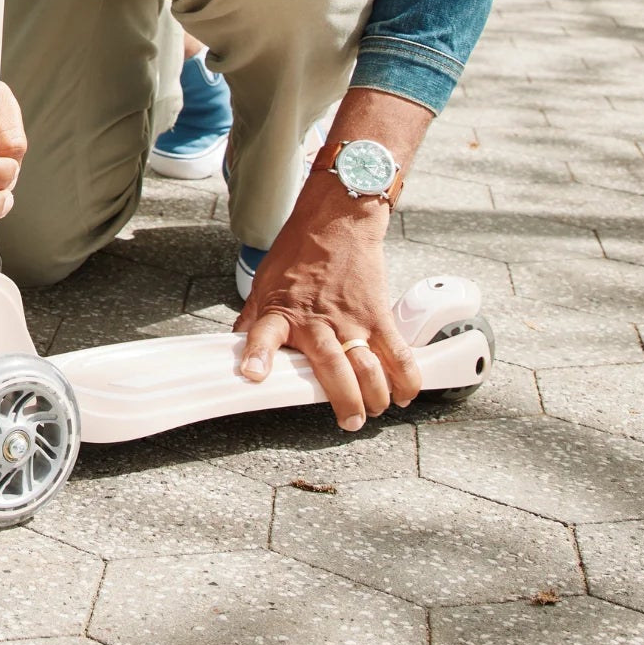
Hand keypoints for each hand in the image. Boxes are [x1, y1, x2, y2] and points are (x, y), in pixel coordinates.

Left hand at [235, 176, 421, 430]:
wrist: (335, 223)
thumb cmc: (298, 253)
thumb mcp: (264, 284)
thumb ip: (254, 320)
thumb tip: (237, 346)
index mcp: (282, 312)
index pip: (263, 335)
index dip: (258, 355)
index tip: (253, 375)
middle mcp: (316, 320)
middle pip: (332, 368)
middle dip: (344, 401)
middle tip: (349, 421)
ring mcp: (350, 320)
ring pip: (368, 367)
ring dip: (375, 395)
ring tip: (375, 410)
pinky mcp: (377, 315)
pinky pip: (397, 352)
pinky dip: (406, 377)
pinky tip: (405, 393)